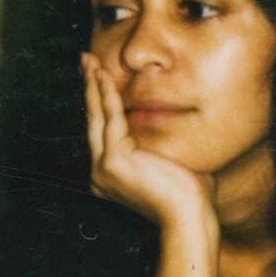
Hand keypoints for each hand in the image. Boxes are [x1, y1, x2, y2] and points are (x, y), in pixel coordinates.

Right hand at [82, 53, 214, 226]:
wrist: (190, 216)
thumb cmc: (190, 194)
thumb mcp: (170, 161)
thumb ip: (160, 141)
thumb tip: (170, 119)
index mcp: (111, 174)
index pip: (103, 130)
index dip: (100, 102)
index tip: (99, 77)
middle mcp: (101, 173)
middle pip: (93, 120)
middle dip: (89, 88)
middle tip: (85, 60)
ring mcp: (104, 169)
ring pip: (98, 117)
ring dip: (94, 86)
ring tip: (90, 62)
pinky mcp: (114, 162)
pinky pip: (112, 120)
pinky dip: (109, 96)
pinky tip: (104, 77)